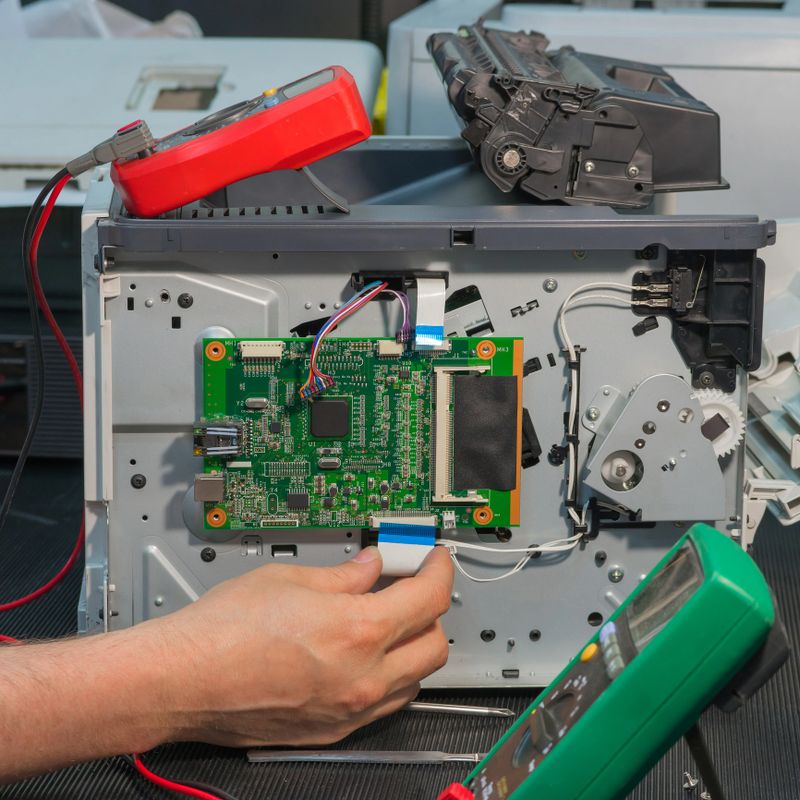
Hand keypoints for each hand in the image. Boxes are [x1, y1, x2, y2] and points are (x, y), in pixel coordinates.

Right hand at [154, 545, 453, 746]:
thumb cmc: (223, 631)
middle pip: (436, 645)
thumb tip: (369, 567)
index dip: (439, 570)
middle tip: (411, 587)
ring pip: (416, 680)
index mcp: (359, 630)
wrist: (183, 681)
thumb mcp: (290, 578)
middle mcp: (363, 677)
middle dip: (433, 611)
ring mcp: (350, 710)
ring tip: (387, 621)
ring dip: (413, 648)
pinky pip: (384, 705)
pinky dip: (389, 678)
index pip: (430, 598)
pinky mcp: (333, 731)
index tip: (433, 560)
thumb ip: (344, 575)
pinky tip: (364, 656)